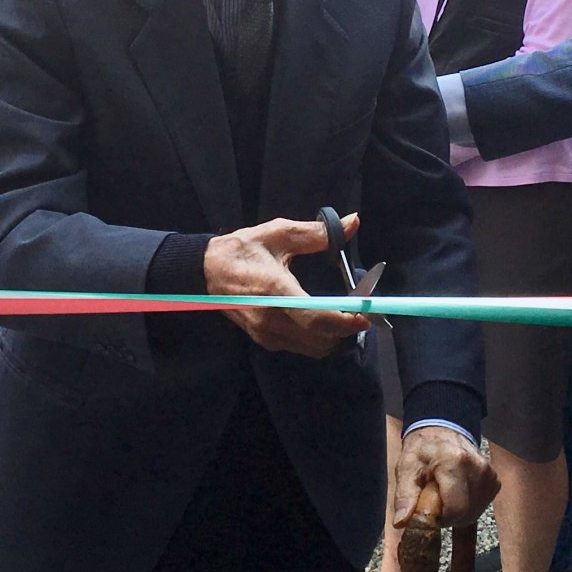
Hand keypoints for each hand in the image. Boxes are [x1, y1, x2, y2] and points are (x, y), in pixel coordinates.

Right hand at [204, 215, 368, 357]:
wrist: (205, 271)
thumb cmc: (243, 249)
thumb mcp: (278, 233)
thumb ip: (317, 232)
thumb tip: (352, 222)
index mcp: (276, 290)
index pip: (317, 318)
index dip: (346, 321)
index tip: (366, 314)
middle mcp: (271, 318)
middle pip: (321, 340)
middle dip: (345, 329)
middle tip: (358, 311)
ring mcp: (266, 333)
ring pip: (313, 349)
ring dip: (333, 337)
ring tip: (342, 316)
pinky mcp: (263, 340)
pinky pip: (301, 348)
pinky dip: (318, 339)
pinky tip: (320, 320)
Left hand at [391, 425, 497, 529]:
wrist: (443, 430)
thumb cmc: (423, 449)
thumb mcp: (406, 468)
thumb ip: (404, 495)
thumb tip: (401, 522)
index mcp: (454, 463)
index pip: (455, 510)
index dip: (440, 519)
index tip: (428, 511)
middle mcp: (478, 469)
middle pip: (465, 514)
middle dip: (447, 516)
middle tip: (434, 500)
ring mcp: (489, 475)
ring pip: (474, 514)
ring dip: (457, 513)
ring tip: (444, 494)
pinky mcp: (494, 481)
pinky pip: (481, 507)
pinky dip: (468, 507)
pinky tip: (457, 495)